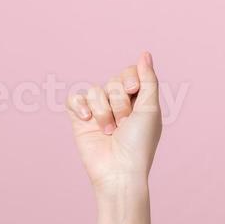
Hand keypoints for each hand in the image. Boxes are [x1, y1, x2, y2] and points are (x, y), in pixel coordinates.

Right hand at [67, 51, 161, 194]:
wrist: (119, 170)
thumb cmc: (139, 143)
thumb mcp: (150, 109)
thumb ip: (148, 80)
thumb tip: (145, 53)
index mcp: (137, 101)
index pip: (129, 73)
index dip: (129, 78)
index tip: (134, 90)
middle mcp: (117, 104)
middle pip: (112, 81)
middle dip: (119, 101)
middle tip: (124, 122)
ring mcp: (97, 111)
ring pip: (94, 90)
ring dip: (103, 110)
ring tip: (110, 130)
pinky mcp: (79, 119)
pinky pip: (74, 98)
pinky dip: (80, 107)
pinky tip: (88, 121)